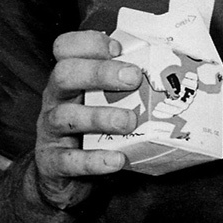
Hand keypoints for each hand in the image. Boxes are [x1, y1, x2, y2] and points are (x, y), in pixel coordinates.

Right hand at [30, 30, 140, 208]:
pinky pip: (68, 160)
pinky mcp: (52, 163)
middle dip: (100, 73)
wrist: (63, 179)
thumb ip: (125, 84)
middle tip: (133, 78)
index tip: (118, 48)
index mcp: (69, 79)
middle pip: (64, 74)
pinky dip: (93, 160)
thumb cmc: (93, 131)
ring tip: (129, 122)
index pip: (65, 48)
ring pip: (66, 116)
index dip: (89, 43)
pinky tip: (117, 159)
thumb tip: (171, 68)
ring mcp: (50, 131)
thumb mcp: (103, 101)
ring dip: (101, 117)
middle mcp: (56, 99)